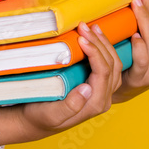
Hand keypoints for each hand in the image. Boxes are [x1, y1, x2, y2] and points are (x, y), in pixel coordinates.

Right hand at [0, 21, 121, 144]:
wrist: (34, 122)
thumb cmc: (39, 117)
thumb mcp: (51, 115)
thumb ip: (71, 105)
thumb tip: (88, 88)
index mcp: (95, 104)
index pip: (103, 72)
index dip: (95, 52)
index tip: (80, 38)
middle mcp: (103, 99)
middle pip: (112, 65)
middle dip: (99, 43)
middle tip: (84, 26)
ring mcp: (102, 93)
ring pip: (114, 64)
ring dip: (104, 44)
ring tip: (92, 28)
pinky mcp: (96, 87)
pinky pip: (108, 66)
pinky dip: (103, 49)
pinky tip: (94, 38)